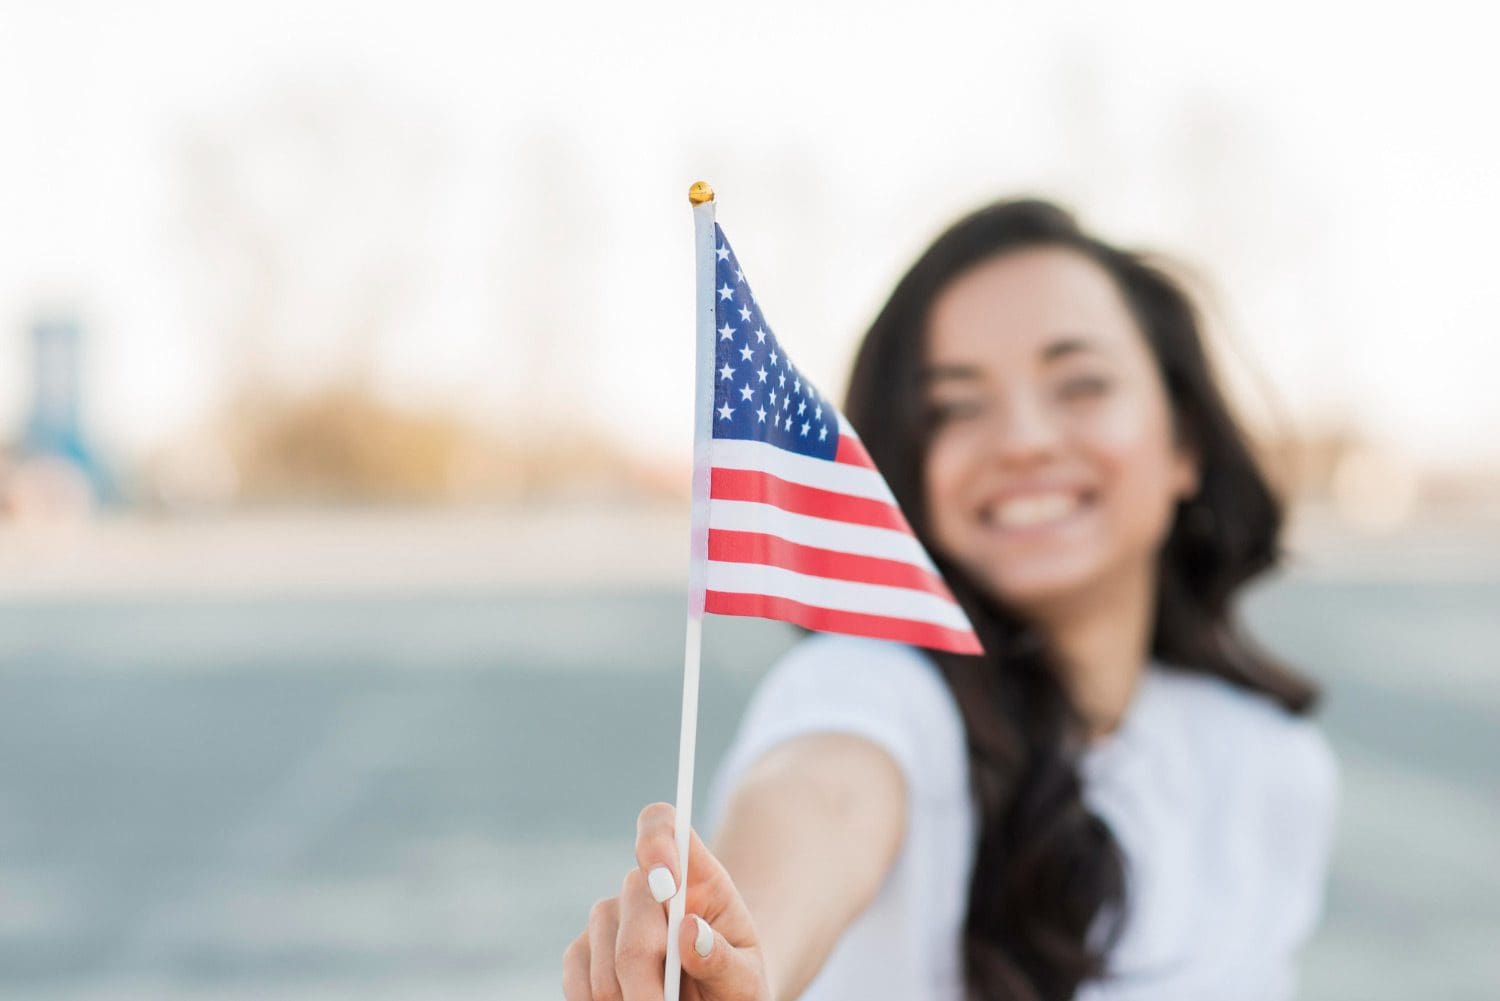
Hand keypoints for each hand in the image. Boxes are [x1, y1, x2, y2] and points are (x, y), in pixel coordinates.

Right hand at [563, 803, 772, 1000]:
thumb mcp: (746, 980)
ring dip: (625, 994)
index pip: (665, 826)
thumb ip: (723, 960)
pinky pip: (577, 973)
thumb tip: (688, 930)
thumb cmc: (733, 988)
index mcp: (697, 877)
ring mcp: (611, 917)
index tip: (667, 884)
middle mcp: (647, 888)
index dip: (657, 841)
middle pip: (634, 898)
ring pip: (603, 944)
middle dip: (648, 967)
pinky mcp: (583, 951)